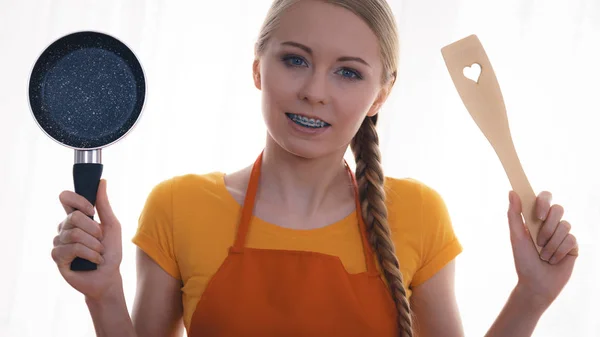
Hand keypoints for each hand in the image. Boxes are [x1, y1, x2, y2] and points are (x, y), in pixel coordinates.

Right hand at [51, 179, 123, 300]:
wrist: (108, 276)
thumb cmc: (110, 251)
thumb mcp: (111, 226)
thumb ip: (104, 205)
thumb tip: (102, 181)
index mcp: (76, 217)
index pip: (65, 198)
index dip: (78, 200)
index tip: (92, 210)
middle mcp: (64, 228)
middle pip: (74, 217)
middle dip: (94, 229)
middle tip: (101, 239)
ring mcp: (59, 242)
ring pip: (74, 234)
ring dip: (94, 245)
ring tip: (99, 252)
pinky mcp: (57, 257)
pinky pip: (72, 249)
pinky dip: (90, 254)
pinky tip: (94, 260)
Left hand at [506, 190, 577, 310]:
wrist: (536, 284)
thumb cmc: (523, 260)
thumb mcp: (516, 237)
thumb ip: (513, 214)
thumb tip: (511, 192)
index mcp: (536, 218)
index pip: (545, 197)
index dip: (544, 201)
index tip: (538, 215)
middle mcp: (551, 223)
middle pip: (558, 209)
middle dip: (547, 227)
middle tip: (538, 242)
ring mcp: (563, 234)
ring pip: (565, 225)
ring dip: (551, 243)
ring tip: (543, 255)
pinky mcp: (572, 245)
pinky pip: (571, 239)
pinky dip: (559, 251)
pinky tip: (553, 260)